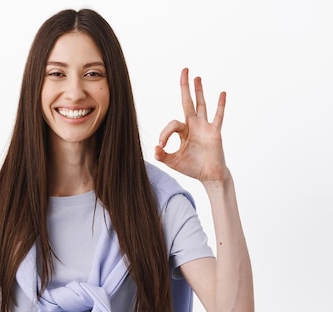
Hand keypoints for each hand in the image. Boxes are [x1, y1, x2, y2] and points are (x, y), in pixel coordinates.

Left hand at [154, 68, 228, 183]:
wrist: (209, 175)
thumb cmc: (192, 167)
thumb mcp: (173, 162)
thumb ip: (162, 156)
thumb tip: (155, 148)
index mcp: (183, 131)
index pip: (172, 124)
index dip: (164, 134)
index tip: (161, 146)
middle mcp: (194, 125)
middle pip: (188, 102)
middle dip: (185, 87)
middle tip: (184, 70)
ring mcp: (205, 127)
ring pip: (202, 105)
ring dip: (199, 91)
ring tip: (197, 77)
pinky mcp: (215, 132)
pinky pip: (218, 116)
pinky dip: (220, 105)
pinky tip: (222, 93)